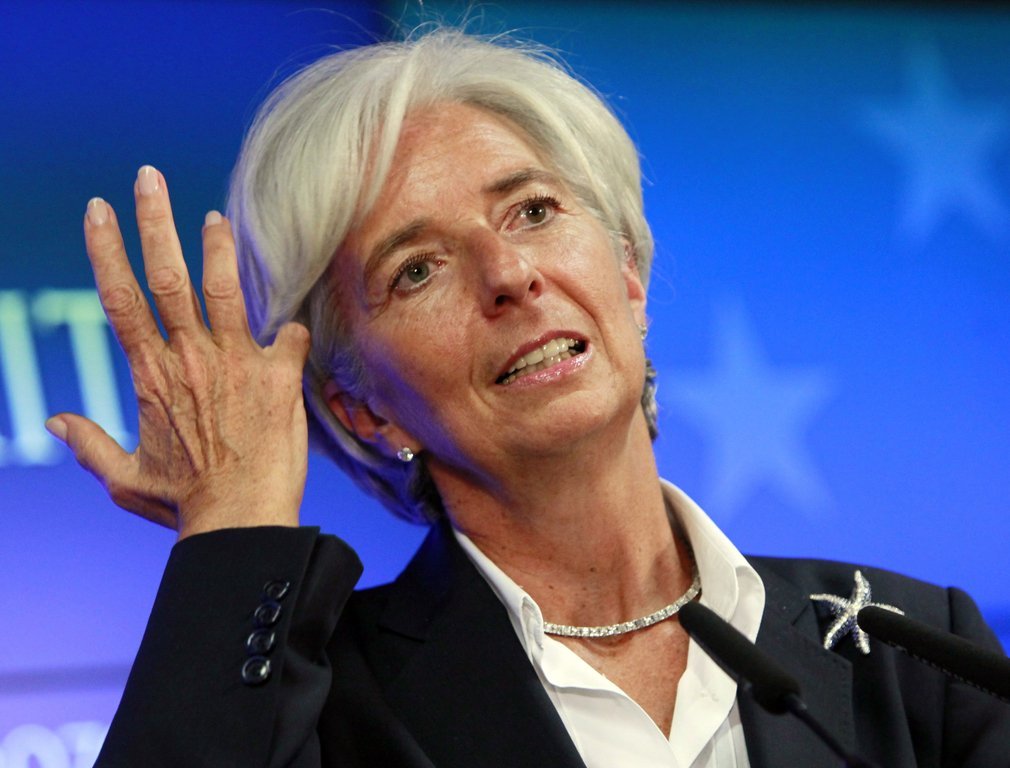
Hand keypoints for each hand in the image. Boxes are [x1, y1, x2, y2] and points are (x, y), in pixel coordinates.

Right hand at [46, 165, 310, 539]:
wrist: (242, 519)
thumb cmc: (185, 502)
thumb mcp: (126, 476)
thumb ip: (88, 444)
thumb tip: (54, 420)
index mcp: (151, 374)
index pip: (120, 298)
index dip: (107, 249)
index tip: (98, 209)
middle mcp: (190, 358)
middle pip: (166, 274)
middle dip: (155, 220)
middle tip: (148, 177)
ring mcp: (236, 362)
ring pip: (225, 287)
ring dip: (219, 247)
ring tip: (214, 215)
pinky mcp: (277, 375)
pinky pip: (289, 333)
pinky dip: (291, 325)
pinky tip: (295, 317)